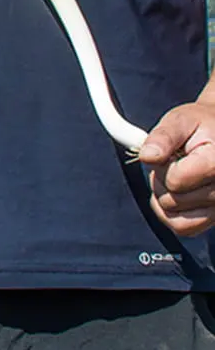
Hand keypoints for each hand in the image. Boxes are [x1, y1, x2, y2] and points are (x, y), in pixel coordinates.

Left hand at [140, 102, 214, 237]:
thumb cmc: (201, 124)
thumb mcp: (181, 120)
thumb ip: (163, 137)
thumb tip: (147, 157)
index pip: (174, 181)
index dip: (162, 165)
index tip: (170, 151)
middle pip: (173, 200)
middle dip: (162, 180)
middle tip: (173, 161)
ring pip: (177, 220)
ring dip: (166, 198)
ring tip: (176, 175)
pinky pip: (186, 229)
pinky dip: (171, 216)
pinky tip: (170, 193)